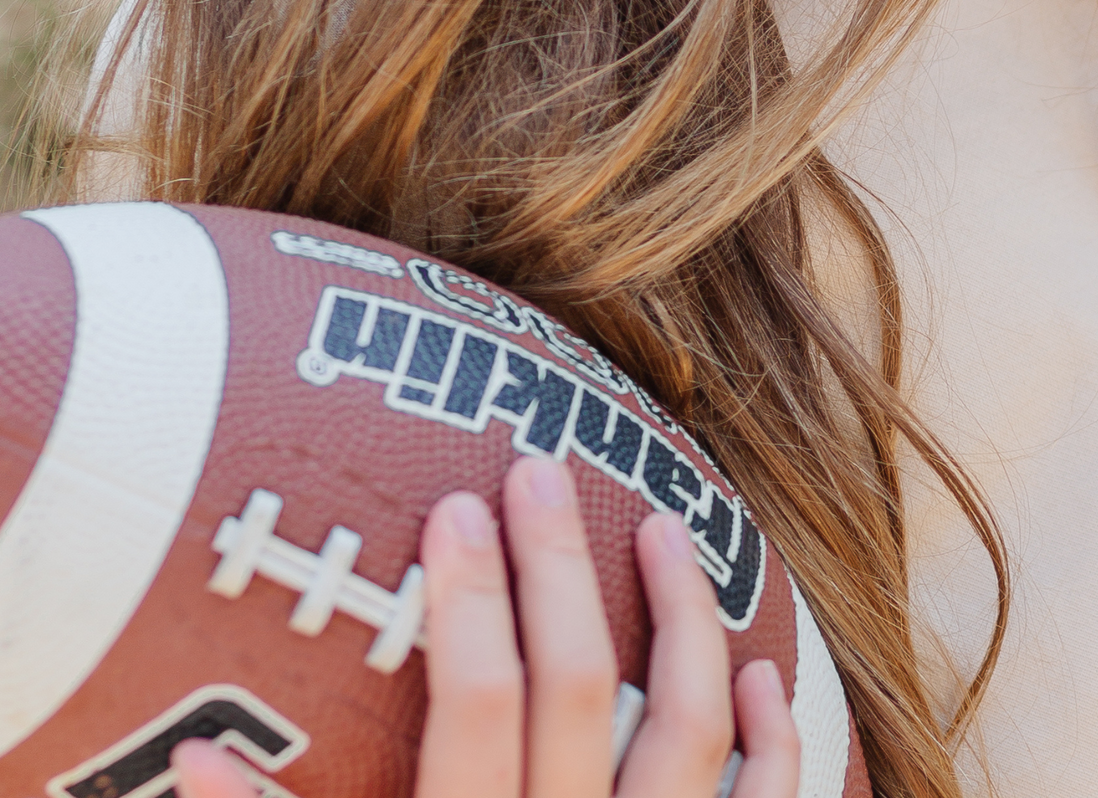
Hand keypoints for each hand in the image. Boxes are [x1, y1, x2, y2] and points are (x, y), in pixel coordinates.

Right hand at [172, 457, 799, 797]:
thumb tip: (191, 764)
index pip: (471, 705)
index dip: (466, 600)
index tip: (457, 504)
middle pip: (579, 687)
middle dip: (558, 568)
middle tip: (537, 465)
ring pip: (690, 727)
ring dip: (684, 617)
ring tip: (660, 526)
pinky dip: (774, 743)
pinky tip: (770, 675)